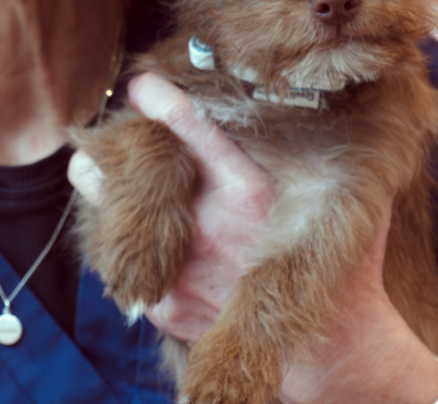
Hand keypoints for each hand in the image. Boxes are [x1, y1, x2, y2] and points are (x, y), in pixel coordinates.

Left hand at [69, 73, 437, 403]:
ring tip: (88, 173)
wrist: (335, 355)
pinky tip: (125, 232)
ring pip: (116, 219)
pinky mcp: (167, 307)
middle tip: (94, 141)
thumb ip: (327, 148)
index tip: (142, 84)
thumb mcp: (349, 198)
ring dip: (99, 194)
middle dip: (107, 153)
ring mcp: (184, 268)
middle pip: (136, 174)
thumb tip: (326, 92)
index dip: (161, 101)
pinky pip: (125, 265)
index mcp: (250, 190)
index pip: (193, 129)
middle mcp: (212, 225)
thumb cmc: (345, 266)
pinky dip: (121, 243)